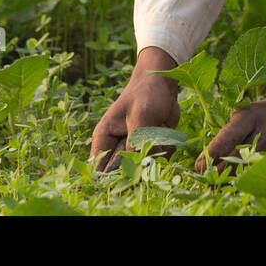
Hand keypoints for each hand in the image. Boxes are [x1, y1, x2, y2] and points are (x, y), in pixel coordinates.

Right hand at [88, 46, 180, 172]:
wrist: (163, 83)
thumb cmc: (146, 93)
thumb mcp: (141, 115)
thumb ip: (138, 143)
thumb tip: (141, 170)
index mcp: (104, 139)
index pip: (99, 171)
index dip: (111, 181)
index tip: (131, 179)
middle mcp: (117, 148)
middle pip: (124, 174)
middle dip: (140, 168)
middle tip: (152, 148)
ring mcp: (134, 150)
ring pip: (145, 168)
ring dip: (157, 155)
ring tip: (159, 129)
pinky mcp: (150, 148)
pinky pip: (159, 161)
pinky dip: (167, 149)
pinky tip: (165, 131)